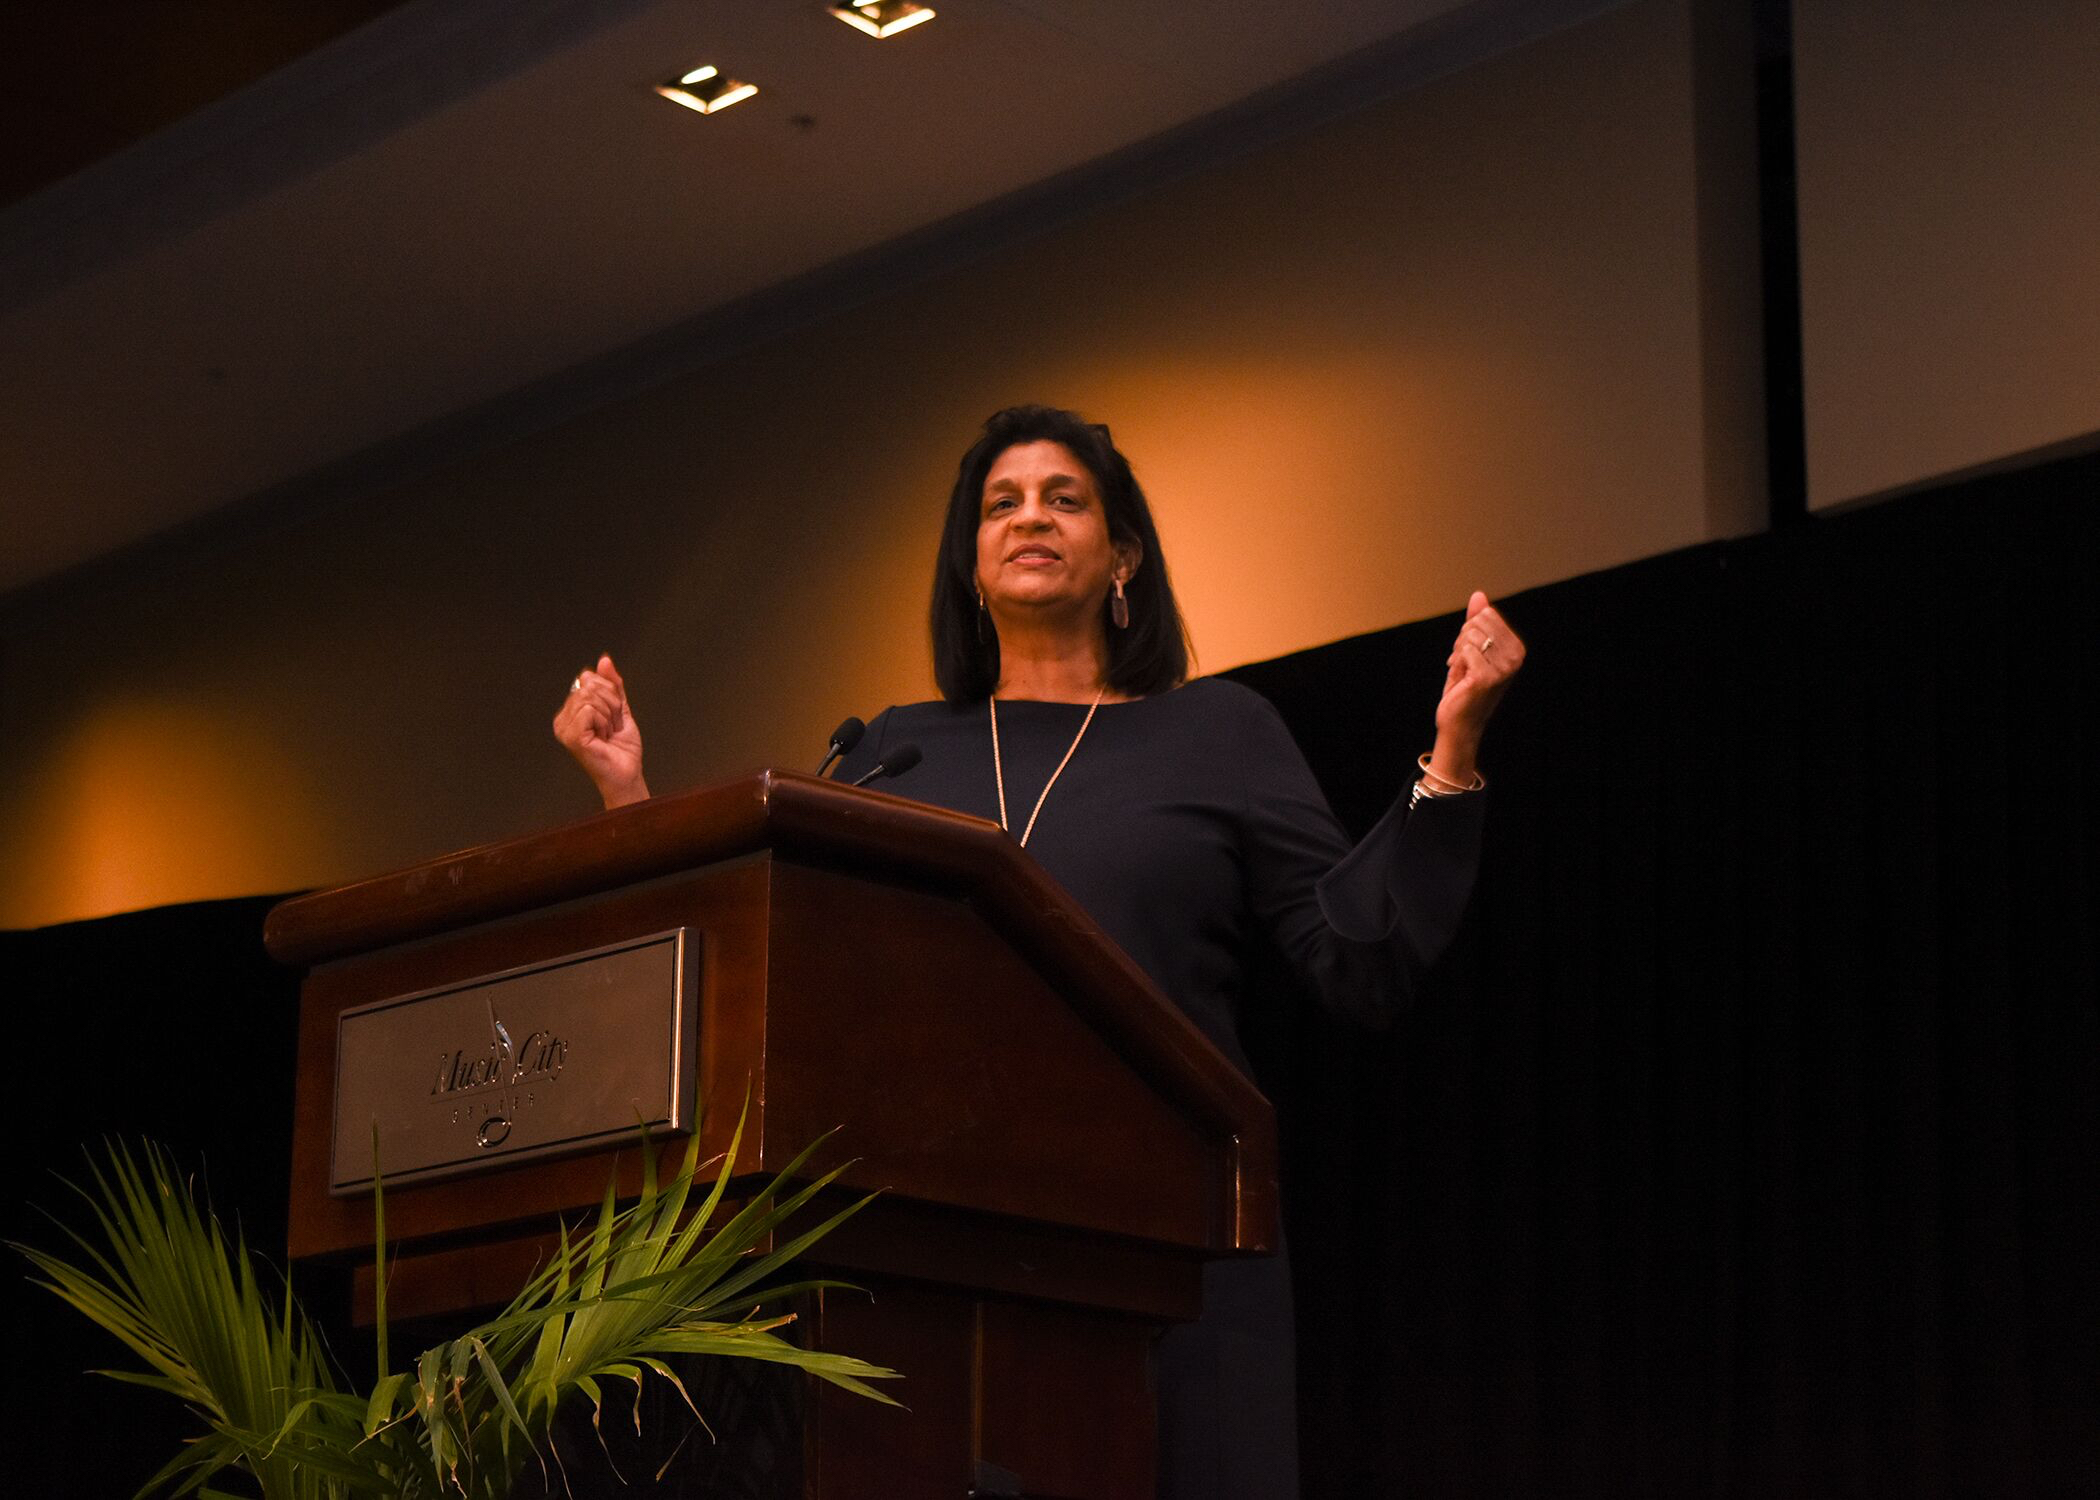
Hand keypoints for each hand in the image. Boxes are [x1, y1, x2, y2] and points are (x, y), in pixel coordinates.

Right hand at [553, 653, 649, 807]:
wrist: (627, 772)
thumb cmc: (622, 747)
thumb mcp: (619, 708)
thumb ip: (612, 685)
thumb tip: (604, 659)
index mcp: (571, 710)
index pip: (588, 679)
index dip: (609, 693)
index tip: (612, 716)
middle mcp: (563, 718)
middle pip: (589, 686)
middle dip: (611, 704)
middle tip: (611, 727)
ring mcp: (564, 728)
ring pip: (590, 696)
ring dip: (609, 715)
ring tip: (607, 733)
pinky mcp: (570, 736)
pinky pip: (589, 710)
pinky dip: (604, 722)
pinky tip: (603, 738)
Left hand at [1428, 591, 1523, 784]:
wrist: (1460, 721)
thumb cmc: (1465, 685)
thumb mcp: (1472, 649)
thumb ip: (1476, 621)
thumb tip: (1478, 595)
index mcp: (1517, 647)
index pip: (1486, 614)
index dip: (1469, 631)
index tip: (1470, 652)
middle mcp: (1516, 657)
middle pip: (1477, 623)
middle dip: (1463, 640)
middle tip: (1464, 662)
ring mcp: (1503, 668)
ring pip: (1469, 636)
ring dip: (1458, 653)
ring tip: (1463, 671)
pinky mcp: (1487, 677)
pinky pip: (1464, 651)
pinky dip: (1456, 663)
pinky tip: (1460, 679)